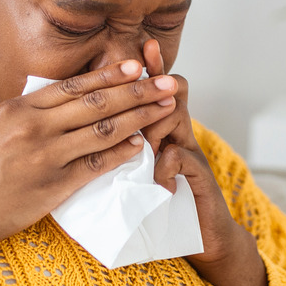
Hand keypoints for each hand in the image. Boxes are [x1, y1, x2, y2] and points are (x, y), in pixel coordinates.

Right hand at [0, 60, 179, 249]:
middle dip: (138, 90)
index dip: (109, 74)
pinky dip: (121, 153)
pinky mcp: (54, 185)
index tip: (137, 65)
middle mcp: (36, 126)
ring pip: (103, 130)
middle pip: (97, 102)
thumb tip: (62, 100)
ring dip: (139, 118)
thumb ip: (29, 113)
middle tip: (167, 82)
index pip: (74, 85)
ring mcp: (46, 155)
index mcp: (20, 107)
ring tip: (164, 110)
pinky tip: (140, 146)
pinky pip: (96, 165)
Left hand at [141, 40, 270, 285]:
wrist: (202, 237)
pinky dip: (166, 167)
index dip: (147, 69)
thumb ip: (121, 150)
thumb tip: (83, 135)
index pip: (152, 91)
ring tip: (148, 145)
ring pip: (175, 120)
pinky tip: (159, 181)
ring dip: (157, 128)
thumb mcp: (137, 172)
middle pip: (169, 94)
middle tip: (143, 70)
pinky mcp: (199, 176)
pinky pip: (181, 158)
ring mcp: (190, 153)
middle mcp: (178, 135)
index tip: (138, 48)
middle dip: (154, 82)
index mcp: (160, 131)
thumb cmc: (161, 204)